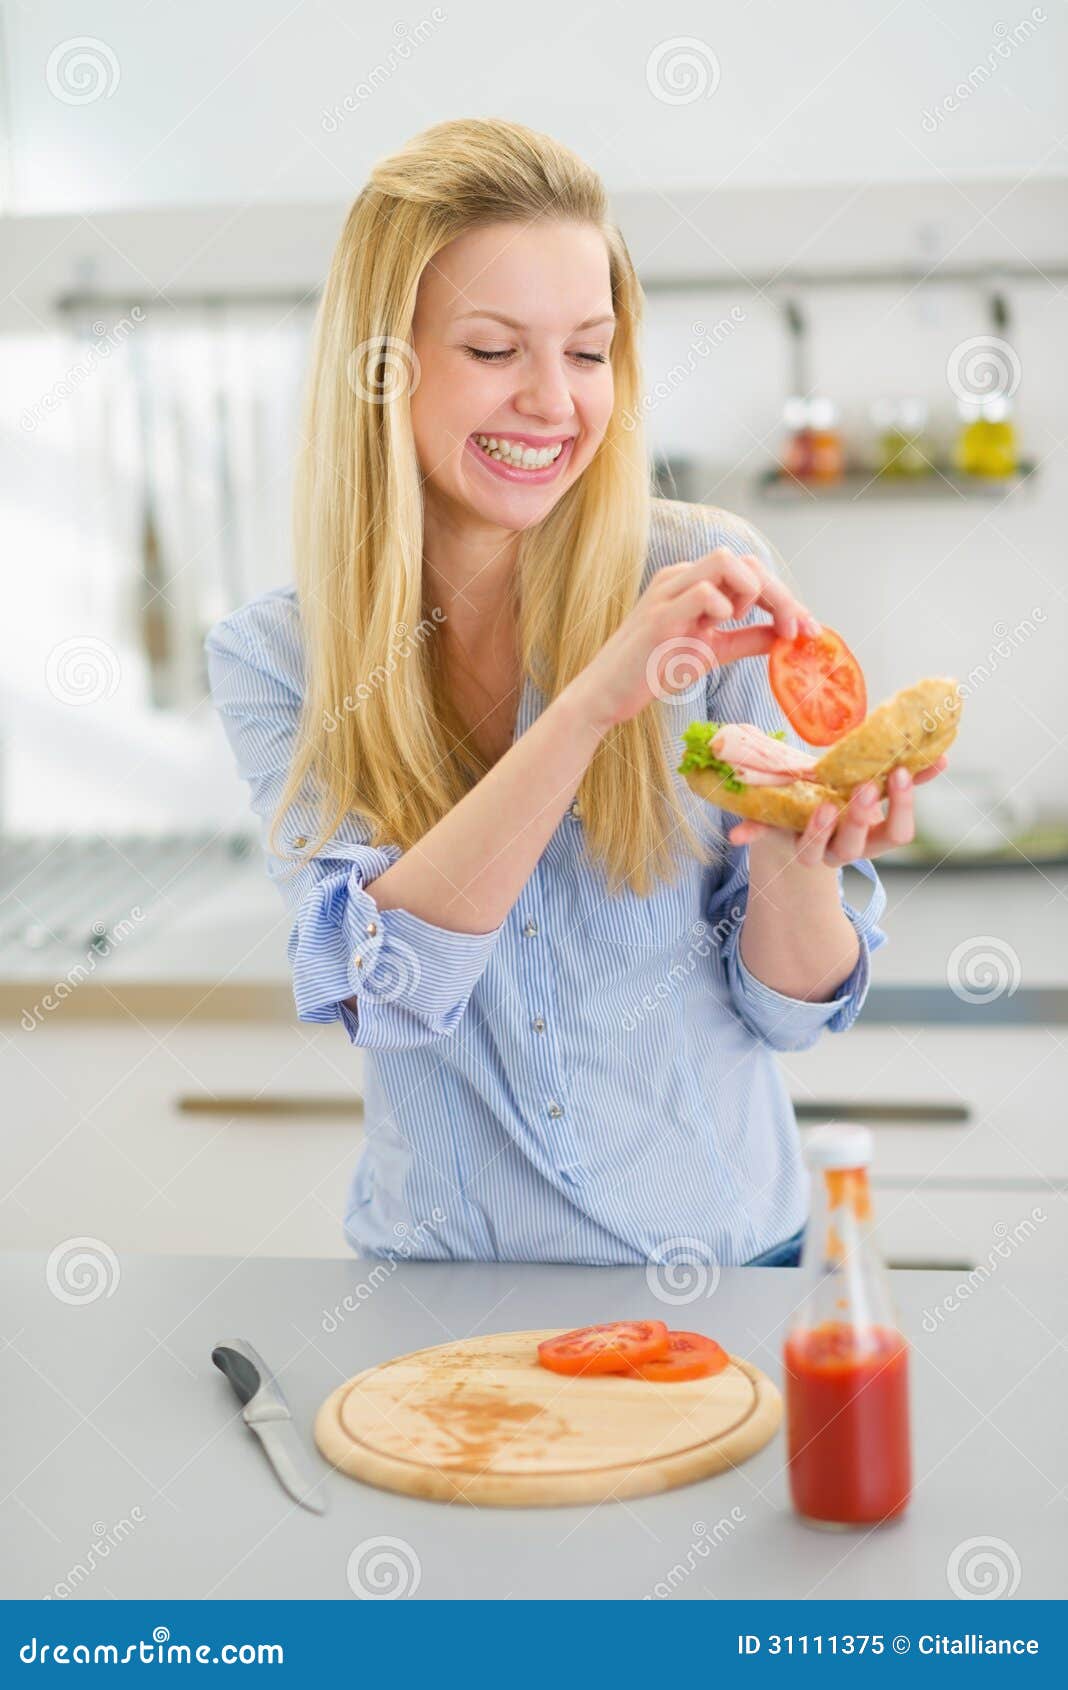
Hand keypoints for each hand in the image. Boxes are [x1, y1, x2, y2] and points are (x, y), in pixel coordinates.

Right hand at [570, 548, 819, 732]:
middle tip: (797, 633)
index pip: (750, 570)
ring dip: (752, 593)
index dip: (785, 597)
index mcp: (692, 582)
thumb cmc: (652, 670)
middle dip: (781, 596)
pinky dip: (722, 609)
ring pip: (725, 562)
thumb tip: (786, 636)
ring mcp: (668, 594)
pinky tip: (719, 630)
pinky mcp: (659, 618)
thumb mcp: (711, 651)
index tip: (810, 630)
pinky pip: (702, 594)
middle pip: (746, 561)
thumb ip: (747, 639)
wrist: (606, 694)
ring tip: (744, 627)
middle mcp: (680, 578)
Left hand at [728, 756, 949, 865]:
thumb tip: (941, 755)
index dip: (903, 807)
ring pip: (814, 854)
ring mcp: (808, 850)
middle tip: (866, 787)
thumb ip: (907, 774)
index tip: (901, 772)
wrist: (801, 811)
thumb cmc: (846, 794)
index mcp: (871, 839)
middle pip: (856, 847)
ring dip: (818, 831)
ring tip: (823, 805)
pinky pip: (763, 836)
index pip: (898, 835)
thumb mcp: (874, 783)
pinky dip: (750, 832)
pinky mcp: (775, 837)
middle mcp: (842, 851)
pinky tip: (736, 833)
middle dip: (862, 818)